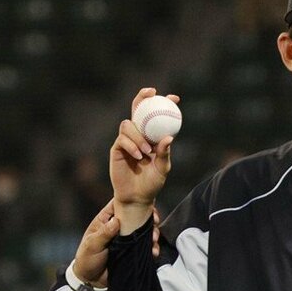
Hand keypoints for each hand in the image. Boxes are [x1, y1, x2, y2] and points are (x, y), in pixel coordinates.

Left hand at [73, 202, 163, 286]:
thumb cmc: (86, 259)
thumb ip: (103, 233)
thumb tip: (116, 221)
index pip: (120, 204)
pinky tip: (154, 252)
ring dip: (153, 233)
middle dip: (149, 218)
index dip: (133, 202)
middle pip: (137, 216)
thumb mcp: (92, 245)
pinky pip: (146, 246)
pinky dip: (152, 248)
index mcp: (106, 220)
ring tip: (154, 240)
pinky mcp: (133, 251)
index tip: (145, 206)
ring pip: (144, 231)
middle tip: (155, 223)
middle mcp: (118, 227)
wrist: (91, 281)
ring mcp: (127, 239)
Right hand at [110, 88, 177, 233]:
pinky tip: (139, 156)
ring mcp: (126, 141)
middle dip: (142, 97)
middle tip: (152, 93)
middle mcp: (138, 135)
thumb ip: (164, 153)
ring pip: (128, 125)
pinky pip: (122, 140)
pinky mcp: (117, 149)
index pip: (156, 115)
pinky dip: (132, 145)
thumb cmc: (152, 183)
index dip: (163, 102)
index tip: (175, 98)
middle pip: (136, 110)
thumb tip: (169, 137)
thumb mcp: (163, 168)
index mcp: (152, 136)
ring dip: (138, 136)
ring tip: (147, 151)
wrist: (137, 197)